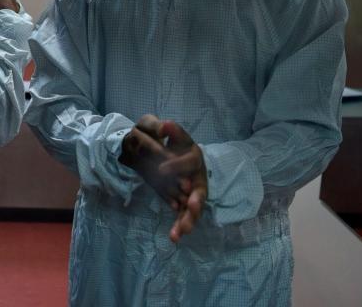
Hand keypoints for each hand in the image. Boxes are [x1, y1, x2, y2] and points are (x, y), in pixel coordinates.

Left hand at [119, 115, 206, 242]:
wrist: (177, 155)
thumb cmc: (174, 143)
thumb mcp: (173, 133)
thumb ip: (170, 130)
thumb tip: (164, 125)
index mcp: (195, 157)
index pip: (190, 161)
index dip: (176, 165)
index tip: (160, 168)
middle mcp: (198, 177)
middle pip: (201, 191)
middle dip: (196, 200)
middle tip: (191, 206)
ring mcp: (194, 193)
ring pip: (194, 208)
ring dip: (189, 219)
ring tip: (181, 231)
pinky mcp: (187, 204)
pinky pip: (185, 216)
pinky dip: (180, 226)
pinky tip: (174, 237)